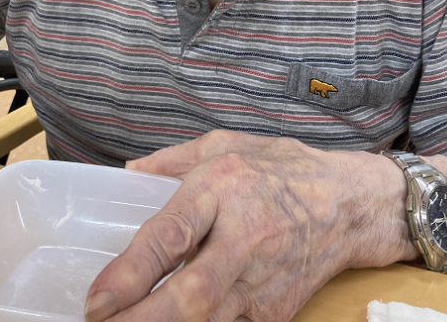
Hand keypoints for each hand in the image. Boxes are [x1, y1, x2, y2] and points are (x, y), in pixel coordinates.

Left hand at [84, 130, 410, 321]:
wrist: (349, 202)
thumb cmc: (282, 168)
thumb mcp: (226, 143)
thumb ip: (173, 159)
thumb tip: (129, 172)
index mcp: (222, 187)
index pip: (170, 235)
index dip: (130, 273)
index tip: (97, 299)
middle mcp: (243, 237)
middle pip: (191, 295)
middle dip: (144, 320)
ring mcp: (262, 280)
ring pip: (210, 321)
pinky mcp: (276, 310)